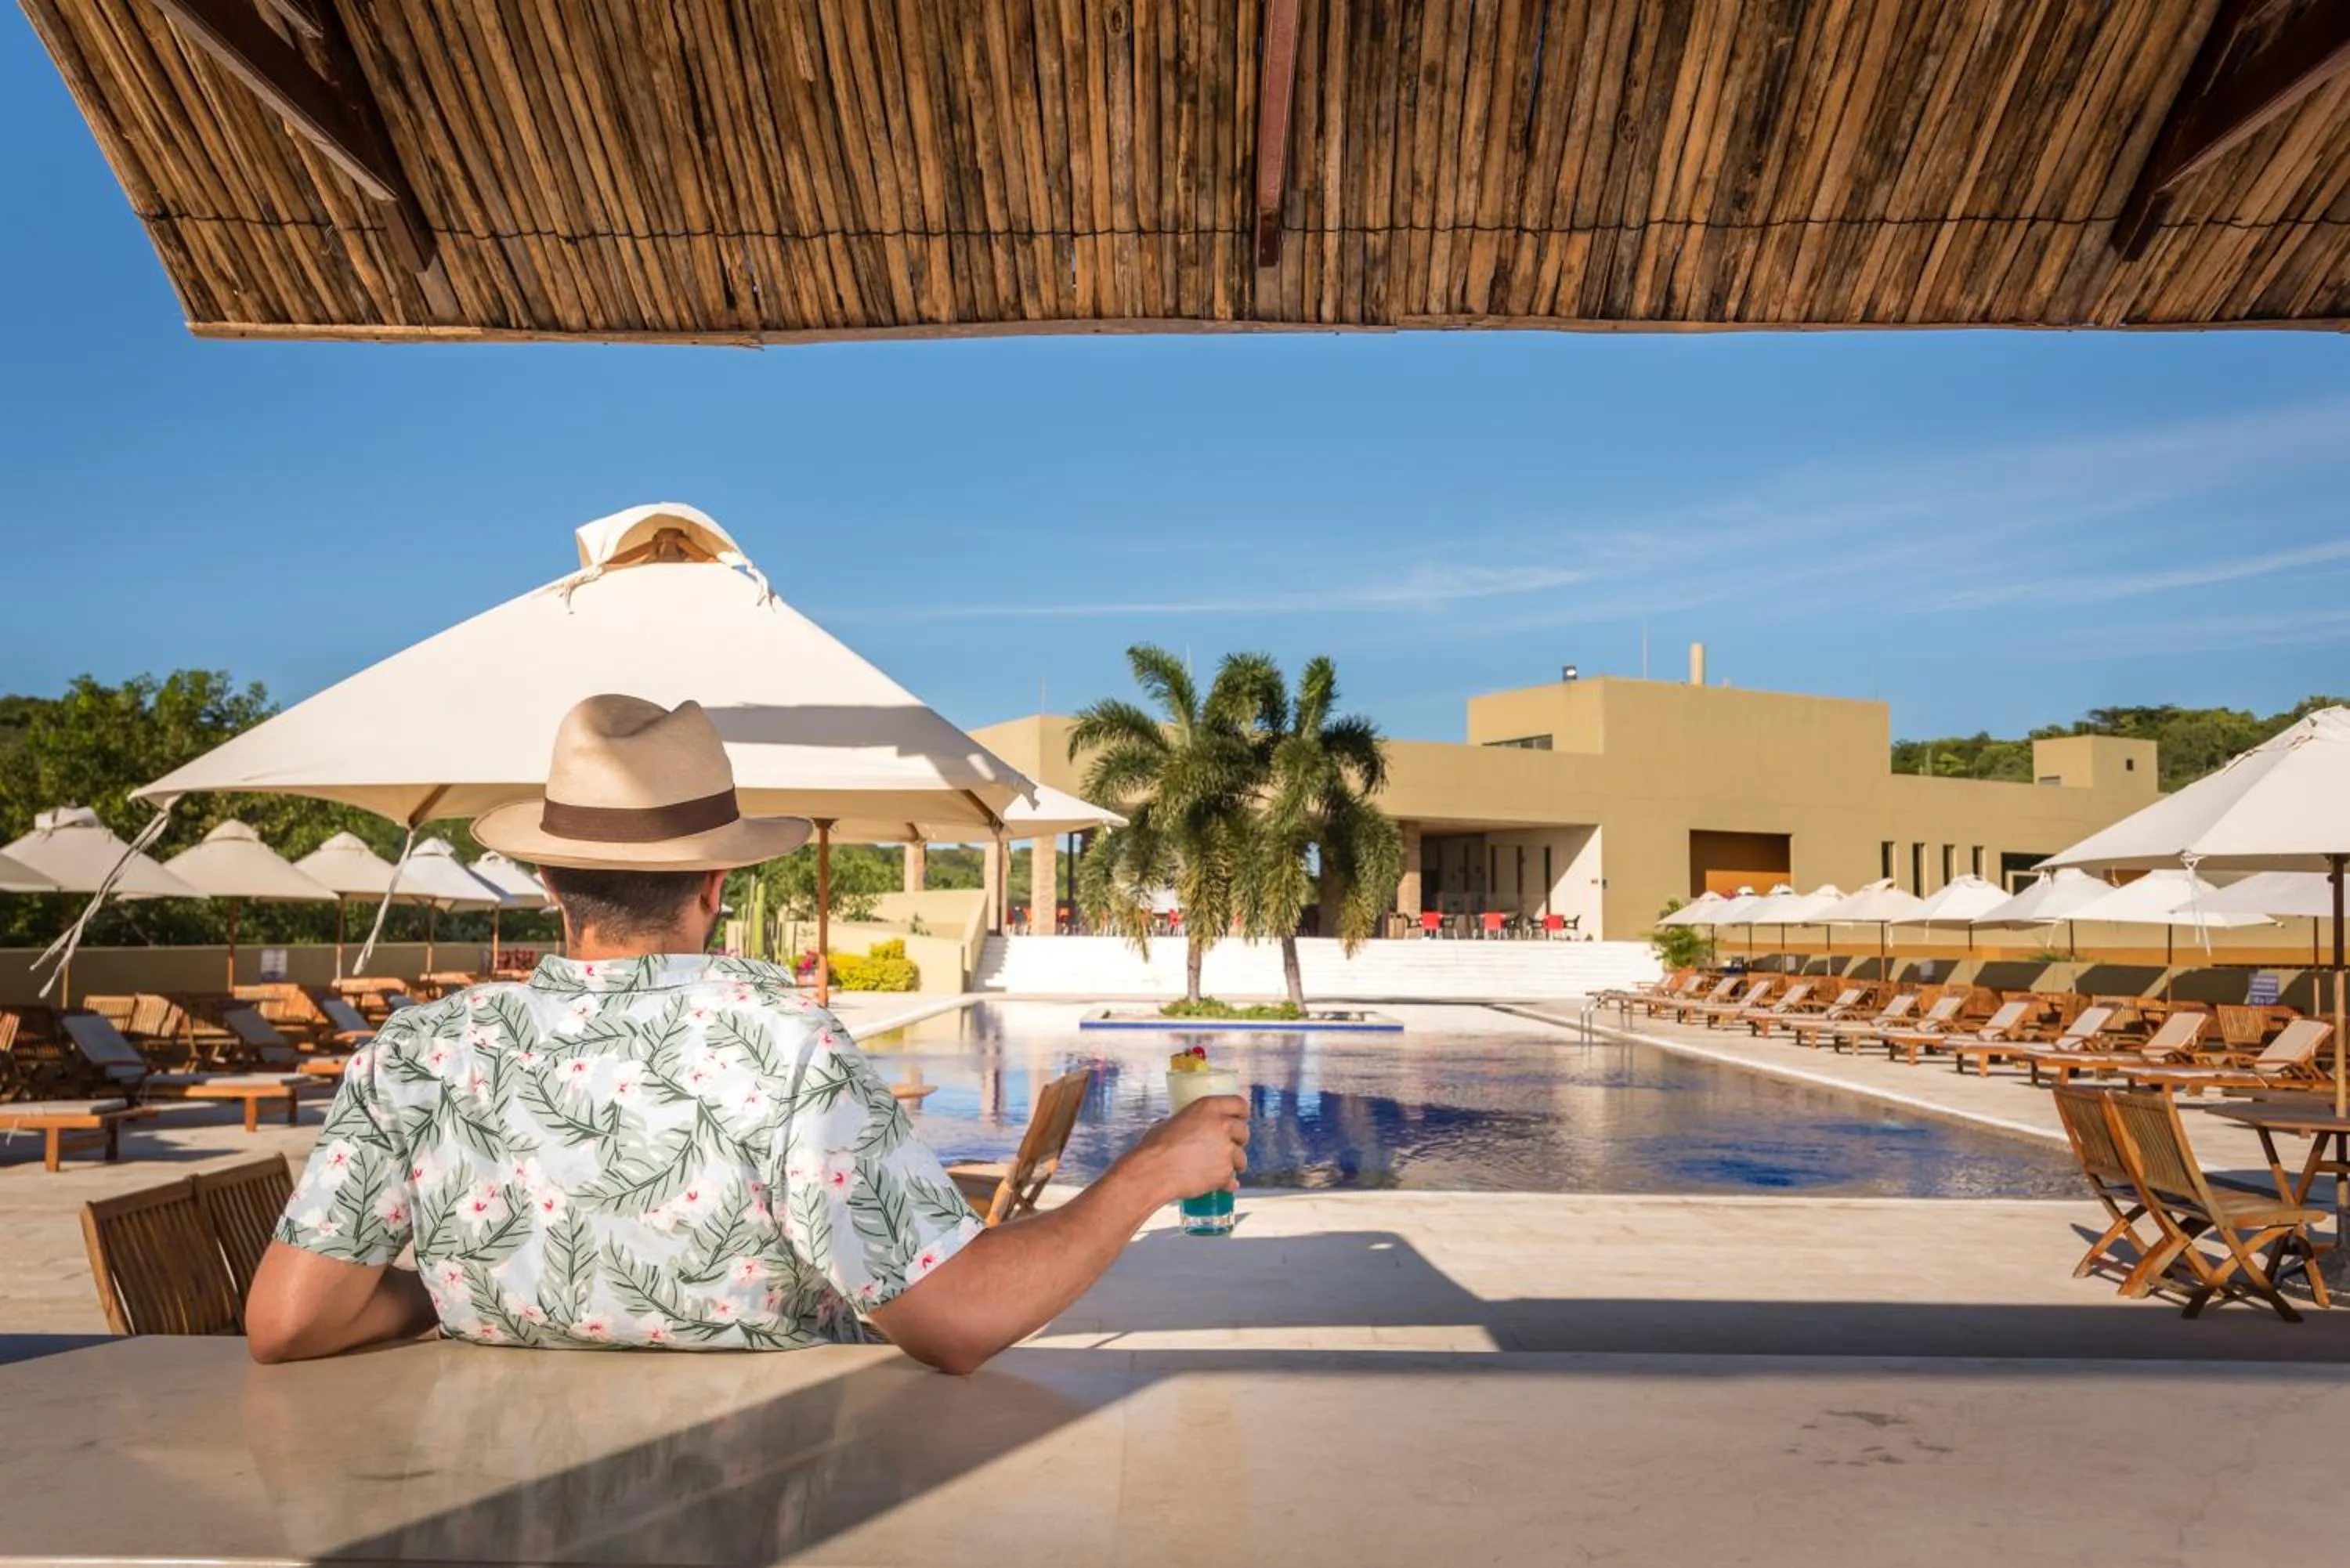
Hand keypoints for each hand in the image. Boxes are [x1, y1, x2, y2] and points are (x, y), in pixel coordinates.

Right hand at [1125, 1094, 1248, 1204]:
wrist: (1154, 1172)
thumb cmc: (1155, 1147)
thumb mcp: (1169, 1123)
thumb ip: (1186, 1123)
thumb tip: (1184, 1127)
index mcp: (1208, 1107)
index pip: (1239, 1103)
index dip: (1241, 1112)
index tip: (1241, 1118)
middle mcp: (1222, 1125)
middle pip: (1244, 1131)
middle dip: (1238, 1140)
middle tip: (1227, 1146)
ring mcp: (1226, 1150)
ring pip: (1241, 1157)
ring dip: (1233, 1162)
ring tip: (1217, 1168)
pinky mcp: (1225, 1172)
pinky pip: (1232, 1178)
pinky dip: (1226, 1183)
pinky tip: (1217, 1185)